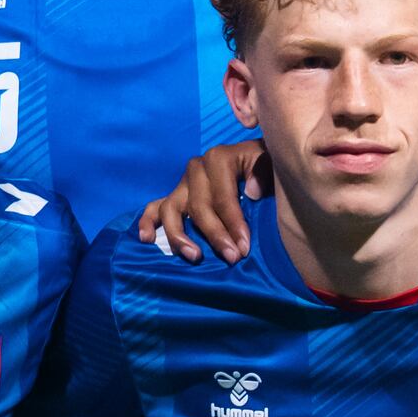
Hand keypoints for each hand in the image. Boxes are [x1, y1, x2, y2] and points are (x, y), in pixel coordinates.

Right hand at [139, 140, 269, 264]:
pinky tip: (147, 239)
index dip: (233, 224)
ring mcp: (183, 183)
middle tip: (231, 258)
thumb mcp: (271, 162)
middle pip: (198, 207)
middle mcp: (196, 168)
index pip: (223, 197)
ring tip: (194, 256)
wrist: (259, 162)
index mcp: (218, 158)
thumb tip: (250, 191)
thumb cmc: (266, 166)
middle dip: (215, 236)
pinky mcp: (175, 195)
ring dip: (179, 235)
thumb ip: (265, 170)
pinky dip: (147, 222)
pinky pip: (155, 207)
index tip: (244, 248)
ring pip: (171, 210)